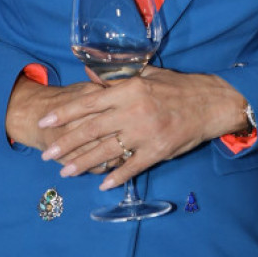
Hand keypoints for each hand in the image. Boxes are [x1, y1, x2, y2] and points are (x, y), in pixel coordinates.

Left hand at [7, 68, 247, 188]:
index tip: (46, 122)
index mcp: (130, 90)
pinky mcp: (158, 151)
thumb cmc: (177, 87)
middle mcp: (134, 111)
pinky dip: (116, 176)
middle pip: (92, 129)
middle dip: (67, 143)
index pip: (89, 102)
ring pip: (108, 151)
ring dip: (84, 163)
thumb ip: (116, 76)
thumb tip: (88, 73)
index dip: (65, 113)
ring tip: (66, 172)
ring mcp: (146, 133)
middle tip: (48, 154)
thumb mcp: (147, 74)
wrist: (211, 103)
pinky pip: (132, 167)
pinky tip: (101, 183)